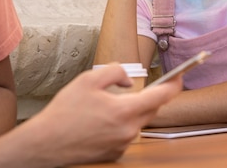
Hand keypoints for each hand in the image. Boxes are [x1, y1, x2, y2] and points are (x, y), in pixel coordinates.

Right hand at [23, 63, 181, 165]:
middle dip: (148, 97)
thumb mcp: (88, 80)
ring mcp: (122, 145)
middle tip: (133, 89)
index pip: (161, 96)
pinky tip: (100, 122)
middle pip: (151, 110)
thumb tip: (128, 80)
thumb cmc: (64, 113)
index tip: (181, 76)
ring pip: (138, 122)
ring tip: (105, 107)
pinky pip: (126, 134)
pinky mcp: (115, 154)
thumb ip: (115, 72)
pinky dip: (120, 125)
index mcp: (124, 111)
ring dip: (131, 111)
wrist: (45, 144)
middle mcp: (128, 131)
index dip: (175, 84)